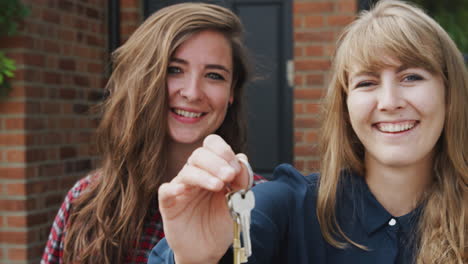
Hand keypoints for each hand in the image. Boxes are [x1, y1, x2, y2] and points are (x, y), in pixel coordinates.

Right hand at [158, 134, 250, 263]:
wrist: (208, 248)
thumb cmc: (220, 222)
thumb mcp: (237, 201)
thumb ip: (242, 181)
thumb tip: (242, 159)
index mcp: (212, 169)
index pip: (212, 145)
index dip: (223, 151)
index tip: (235, 168)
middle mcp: (196, 174)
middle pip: (199, 154)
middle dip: (216, 162)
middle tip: (229, 176)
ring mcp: (181, 188)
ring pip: (187, 171)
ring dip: (204, 175)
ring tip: (218, 186)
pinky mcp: (169, 203)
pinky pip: (166, 190)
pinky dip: (174, 188)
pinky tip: (184, 190)